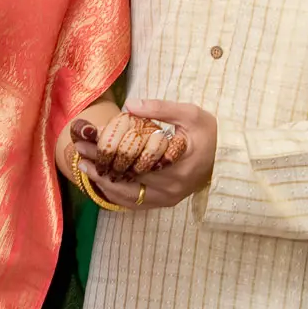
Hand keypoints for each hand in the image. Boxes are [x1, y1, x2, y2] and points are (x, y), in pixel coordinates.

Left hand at [70, 100, 216, 208]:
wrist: (228, 159)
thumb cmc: (210, 134)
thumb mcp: (191, 114)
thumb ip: (161, 109)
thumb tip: (130, 105)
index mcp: (177, 164)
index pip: (134, 160)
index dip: (108, 152)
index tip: (89, 140)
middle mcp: (172, 187)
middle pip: (127, 179)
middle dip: (100, 166)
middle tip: (79, 153)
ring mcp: (169, 198)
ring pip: (128, 196)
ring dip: (104, 183)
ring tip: (84, 168)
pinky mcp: (167, 202)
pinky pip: (136, 203)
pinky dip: (117, 194)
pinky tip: (102, 182)